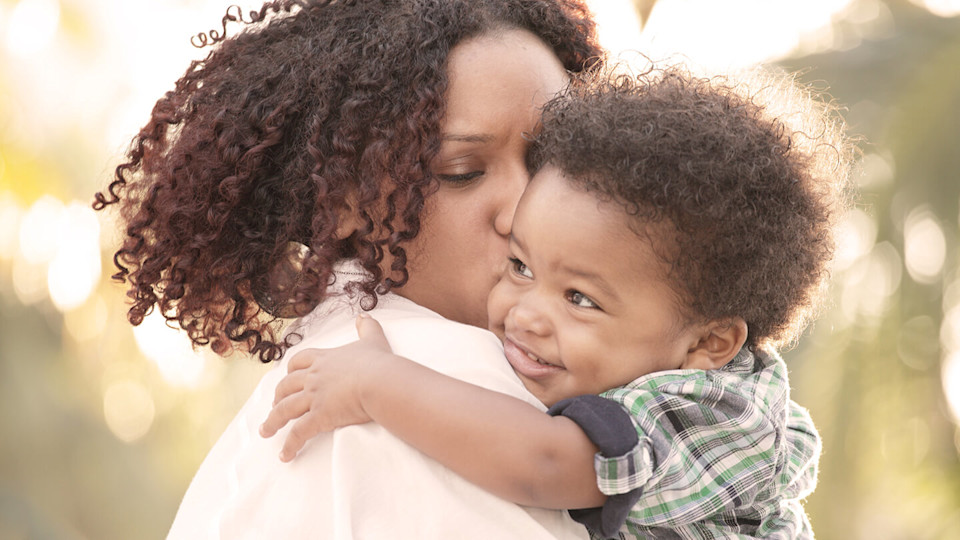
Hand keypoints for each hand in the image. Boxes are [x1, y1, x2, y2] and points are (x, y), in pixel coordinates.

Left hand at [259, 313, 393, 460]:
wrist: (381, 381)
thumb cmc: (379, 363)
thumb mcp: (372, 341)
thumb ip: (367, 327)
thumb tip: (364, 314)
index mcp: (324, 360)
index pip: (299, 362)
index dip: (291, 371)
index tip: (287, 378)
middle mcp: (314, 377)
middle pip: (286, 386)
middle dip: (277, 397)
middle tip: (274, 406)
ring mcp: (314, 397)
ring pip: (284, 409)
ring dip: (273, 422)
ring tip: (266, 432)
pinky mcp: (319, 416)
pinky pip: (299, 433)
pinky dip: (290, 445)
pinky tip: (286, 455)